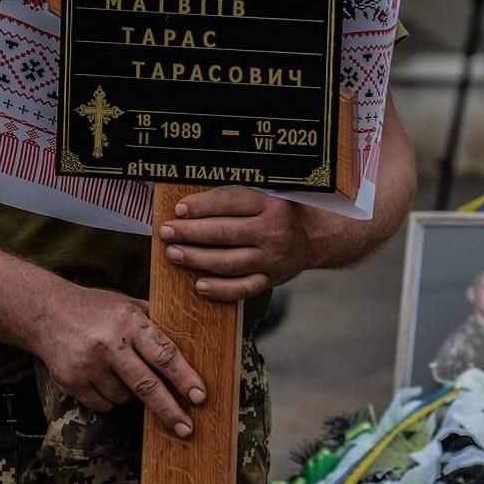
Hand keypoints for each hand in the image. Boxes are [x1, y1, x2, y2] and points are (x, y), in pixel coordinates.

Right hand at [31, 285, 205, 436]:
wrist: (44, 313)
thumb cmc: (96, 309)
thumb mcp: (129, 305)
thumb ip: (156, 324)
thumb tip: (191, 347)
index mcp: (129, 322)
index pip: (164, 354)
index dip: (184, 378)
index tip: (200, 396)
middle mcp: (109, 344)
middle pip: (146, 385)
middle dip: (169, 410)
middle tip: (187, 429)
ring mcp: (88, 365)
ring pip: (124, 398)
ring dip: (131, 395)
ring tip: (121, 371)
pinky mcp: (71, 382)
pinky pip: (103, 404)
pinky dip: (110, 398)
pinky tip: (103, 378)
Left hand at [158, 186, 314, 301]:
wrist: (317, 237)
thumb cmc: (284, 212)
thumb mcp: (269, 194)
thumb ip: (237, 197)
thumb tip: (193, 204)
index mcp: (272, 205)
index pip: (231, 203)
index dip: (202, 206)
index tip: (179, 209)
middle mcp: (273, 232)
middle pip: (225, 233)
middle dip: (191, 232)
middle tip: (167, 232)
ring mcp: (273, 259)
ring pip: (230, 262)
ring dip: (198, 258)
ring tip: (174, 254)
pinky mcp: (272, 279)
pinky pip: (244, 289)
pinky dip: (221, 289)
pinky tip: (200, 285)